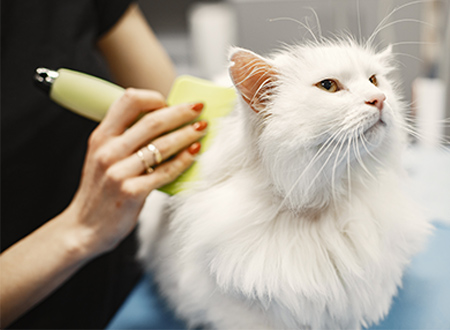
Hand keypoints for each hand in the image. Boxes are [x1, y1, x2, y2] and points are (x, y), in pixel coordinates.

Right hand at [63, 88, 205, 257]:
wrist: (84, 228)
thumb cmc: (101, 190)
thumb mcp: (103, 157)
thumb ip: (125, 139)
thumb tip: (163, 121)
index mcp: (101, 137)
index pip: (128, 101)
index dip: (154, 98)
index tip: (171, 102)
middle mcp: (108, 151)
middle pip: (152, 121)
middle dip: (181, 112)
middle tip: (199, 109)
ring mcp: (119, 172)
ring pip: (162, 145)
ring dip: (187, 134)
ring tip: (203, 128)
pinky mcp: (132, 192)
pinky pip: (165, 171)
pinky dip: (184, 160)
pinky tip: (195, 152)